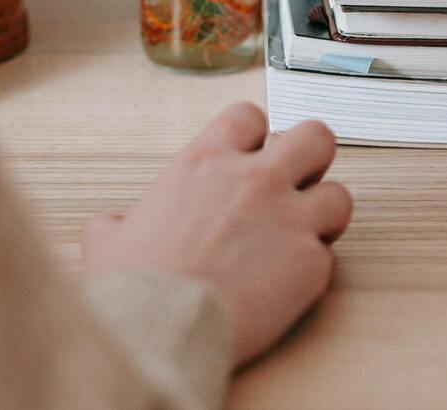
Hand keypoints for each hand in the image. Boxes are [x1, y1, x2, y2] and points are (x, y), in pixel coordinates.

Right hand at [81, 102, 352, 366]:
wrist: (160, 330)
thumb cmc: (132, 286)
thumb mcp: (107, 239)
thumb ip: (118, 222)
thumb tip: (111, 227)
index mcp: (205, 161)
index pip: (250, 116)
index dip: (255, 137)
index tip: (249, 159)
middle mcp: (255, 179)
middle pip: (316, 137)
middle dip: (311, 160)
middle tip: (294, 188)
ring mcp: (289, 218)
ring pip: (340, 195)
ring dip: (323, 216)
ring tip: (299, 240)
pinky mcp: (310, 264)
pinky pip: (328, 257)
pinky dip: (311, 271)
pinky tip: (286, 287)